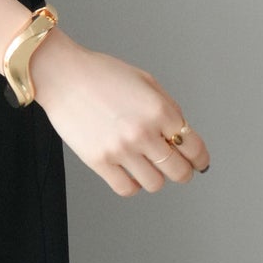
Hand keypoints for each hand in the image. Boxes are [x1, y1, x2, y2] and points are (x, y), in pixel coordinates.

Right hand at [29, 31, 209, 194]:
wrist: (62, 74)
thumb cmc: (101, 74)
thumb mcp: (145, 81)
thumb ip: (167, 108)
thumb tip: (181, 135)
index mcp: (160, 110)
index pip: (194, 148)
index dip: (199, 159)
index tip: (198, 163)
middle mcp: (144, 132)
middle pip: (179, 171)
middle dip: (182, 171)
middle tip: (176, 168)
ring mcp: (121, 149)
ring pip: (155, 184)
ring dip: (155, 177)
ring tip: (146, 165)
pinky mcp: (99, 161)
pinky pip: (127, 188)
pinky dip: (132, 184)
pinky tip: (128, 171)